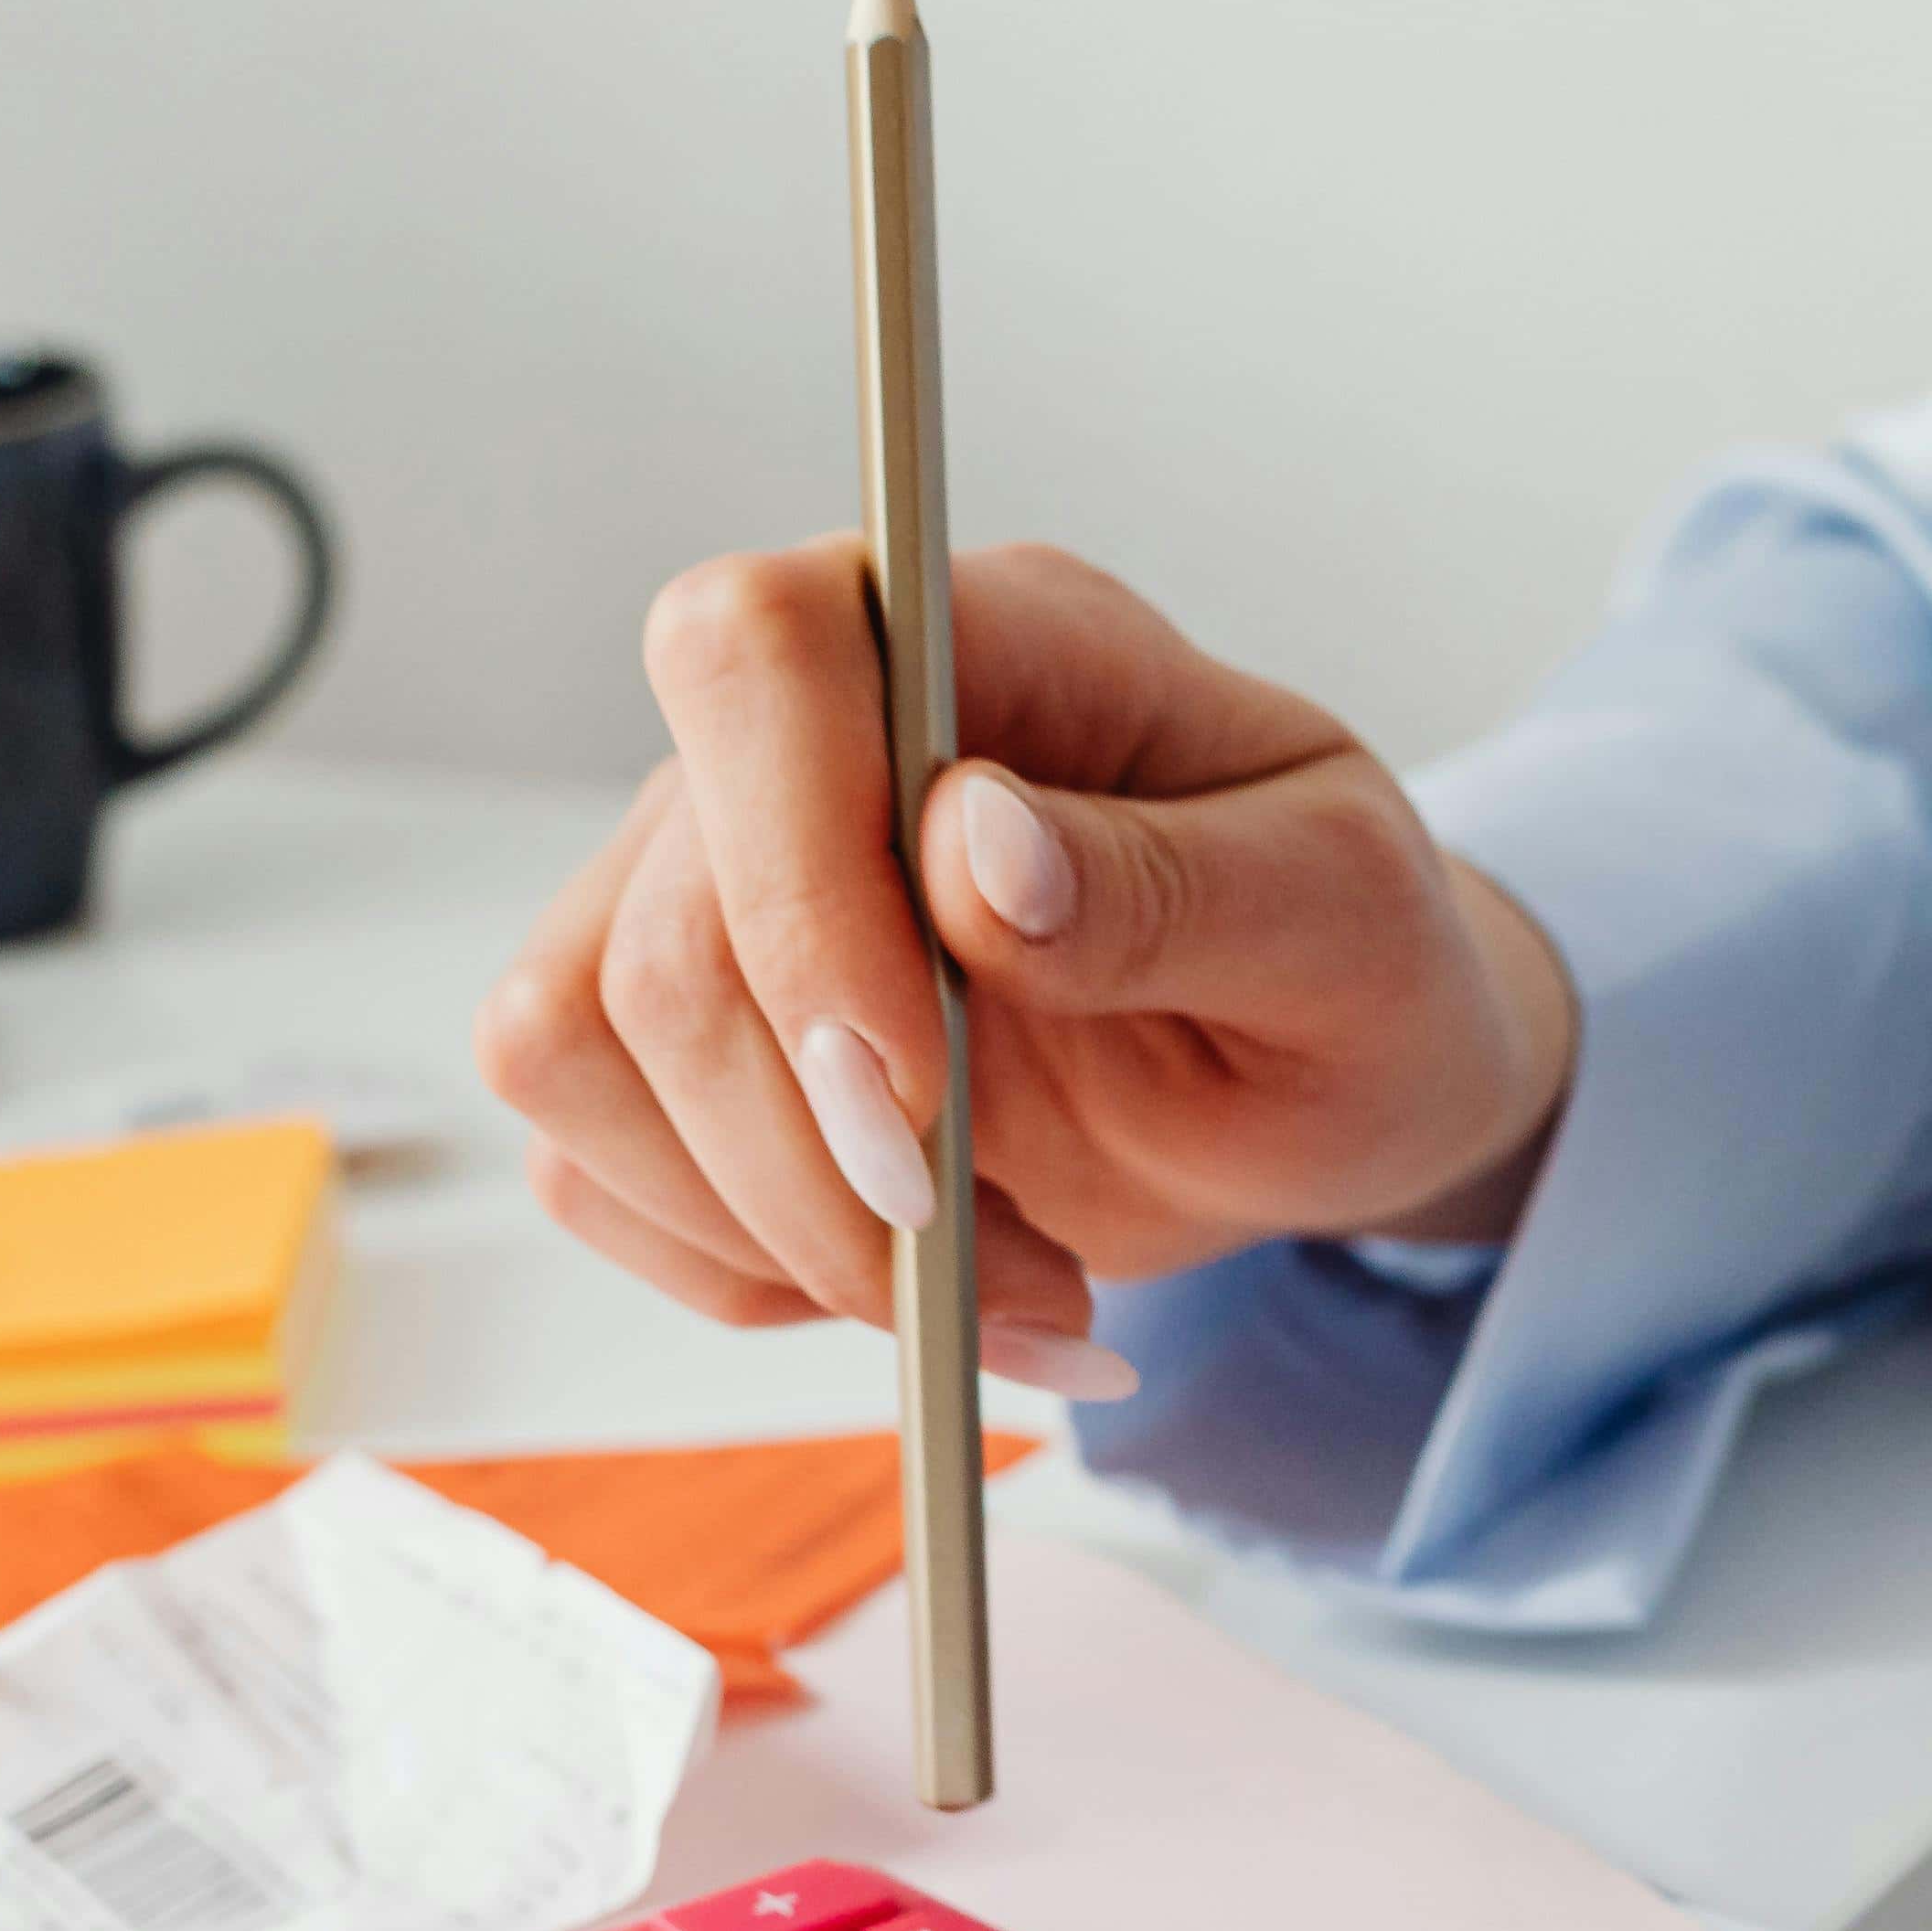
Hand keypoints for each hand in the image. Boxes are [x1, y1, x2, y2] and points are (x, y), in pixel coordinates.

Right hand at [484, 537, 1579, 1386]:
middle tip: (1015, 1260)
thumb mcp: (1343, 924)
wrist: (1323, 1085)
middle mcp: (809, 741)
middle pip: (659, 928)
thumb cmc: (1351, 970)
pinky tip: (923, 1290)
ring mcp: (710, 884)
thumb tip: (973, 846)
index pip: (758, 653)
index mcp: (983, 640)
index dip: (793, 877)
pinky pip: (592, 1167)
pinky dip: (753, 1275)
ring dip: (785, 1231)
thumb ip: (1168, 881)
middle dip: (820, 1152)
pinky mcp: (673, 1042)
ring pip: (581, 1051)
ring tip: (1007, 1281)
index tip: (915, 1083)